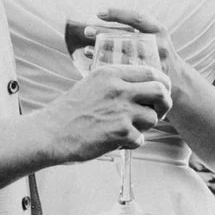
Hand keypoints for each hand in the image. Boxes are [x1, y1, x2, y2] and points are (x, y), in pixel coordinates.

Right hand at [34, 63, 171, 163]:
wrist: (50, 133)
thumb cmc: (69, 111)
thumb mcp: (92, 84)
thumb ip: (116, 83)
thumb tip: (143, 88)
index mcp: (111, 73)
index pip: (151, 71)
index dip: (162, 83)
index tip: (161, 93)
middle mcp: (118, 89)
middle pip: (161, 91)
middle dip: (164, 103)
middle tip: (158, 112)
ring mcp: (121, 111)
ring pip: (153, 118)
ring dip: (144, 127)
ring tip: (126, 129)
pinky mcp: (120, 133)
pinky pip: (140, 139)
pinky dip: (131, 143)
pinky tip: (115, 141)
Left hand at [67, 7, 190, 115]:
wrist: (178, 82)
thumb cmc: (159, 55)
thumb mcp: (156, 38)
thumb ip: (137, 31)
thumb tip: (105, 20)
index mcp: (158, 31)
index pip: (137, 18)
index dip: (117, 14)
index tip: (99, 12)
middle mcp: (158, 45)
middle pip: (126, 37)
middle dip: (104, 33)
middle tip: (86, 31)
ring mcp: (154, 63)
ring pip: (123, 56)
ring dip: (102, 52)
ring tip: (85, 49)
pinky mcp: (147, 79)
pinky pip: (123, 72)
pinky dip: (107, 68)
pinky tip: (93, 66)